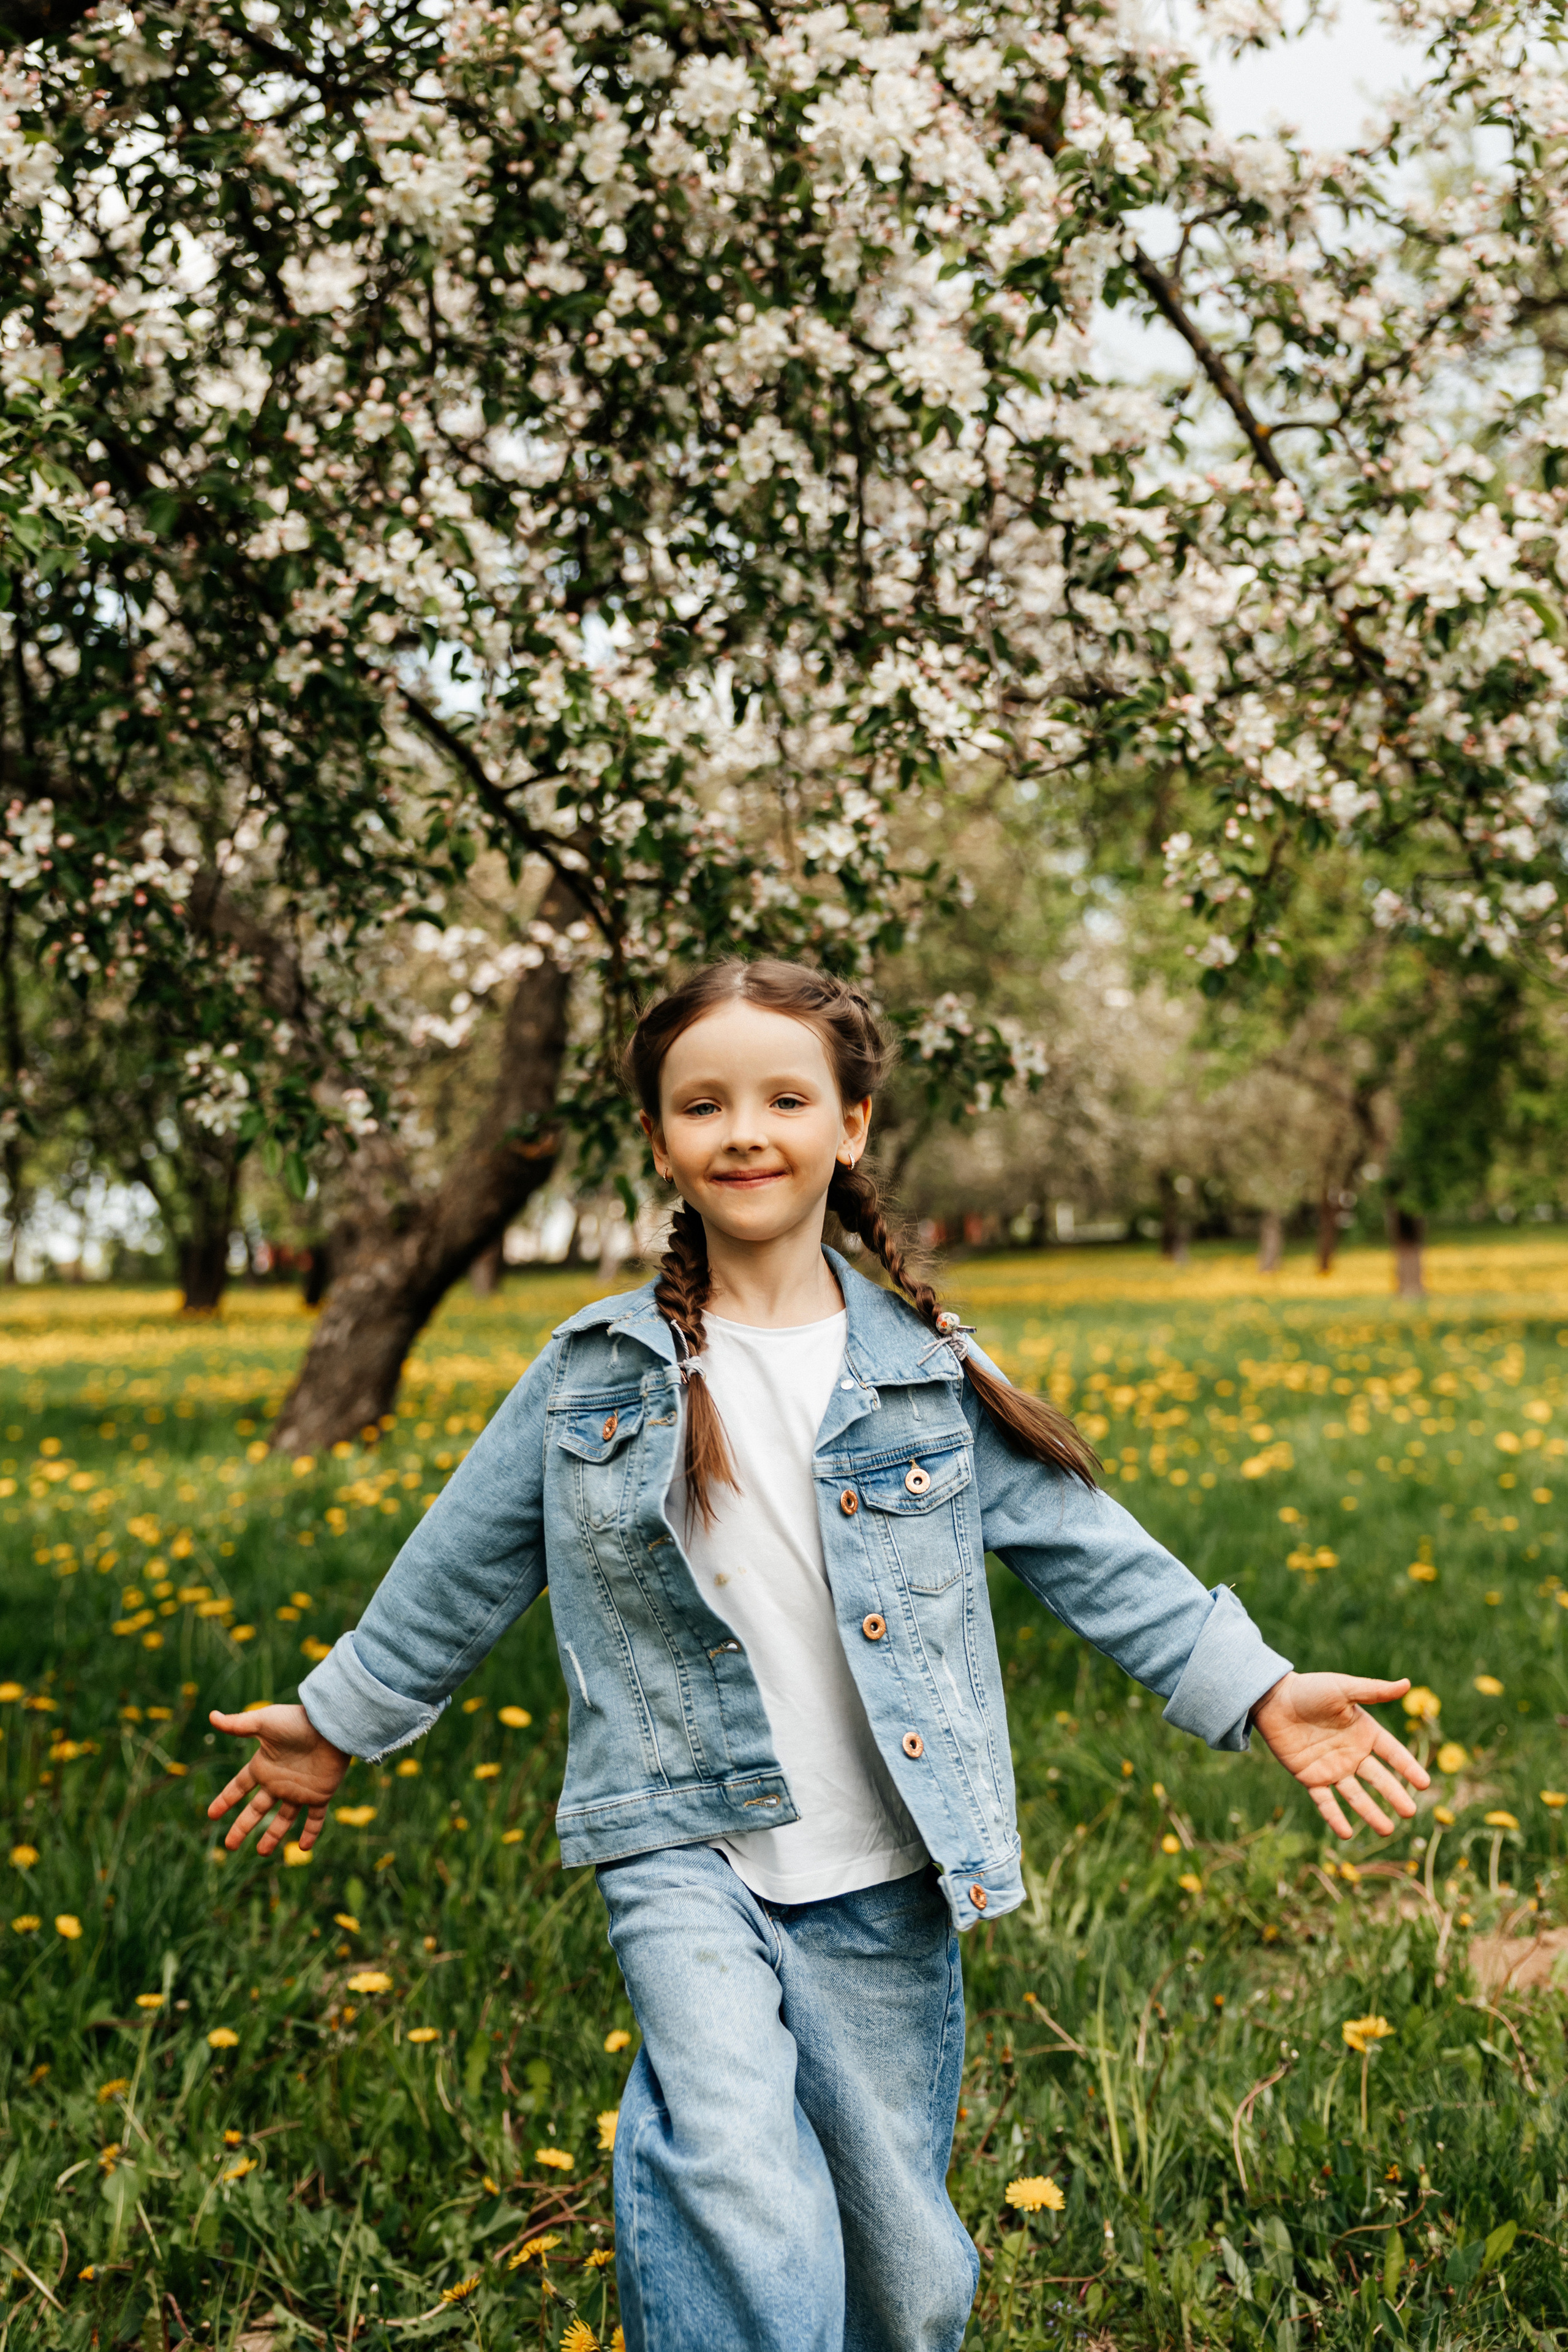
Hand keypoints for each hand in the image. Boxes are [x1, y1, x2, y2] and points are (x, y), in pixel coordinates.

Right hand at [206, 1704, 350, 1856]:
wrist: (332, 1724)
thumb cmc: (298, 1721)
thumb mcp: (264, 1722)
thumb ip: (238, 1724)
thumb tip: (212, 1716)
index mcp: (264, 1766)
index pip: (239, 1787)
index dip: (225, 1800)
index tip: (211, 1815)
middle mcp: (279, 1781)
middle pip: (256, 1809)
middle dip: (242, 1827)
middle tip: (229, 1846)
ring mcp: (300, 1790)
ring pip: (284, 1819)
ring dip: (273, 1836)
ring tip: (262, 1853)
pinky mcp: (320, 1795)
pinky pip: (315, 1819)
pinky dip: (311, 1833)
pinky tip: (305, 1848)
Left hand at [1250, 1672, 1429, 1839]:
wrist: (1273, 1699)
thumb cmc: (1309, 1689)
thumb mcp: (1343, 1688)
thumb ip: (1373, 1691)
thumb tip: (1407, 1684)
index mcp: (1364, 1732)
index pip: (1393, 1753)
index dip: (1408, 1767)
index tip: (1425, 1784)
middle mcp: (1352, 1753)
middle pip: (1378, 1779)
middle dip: (1394, 1796)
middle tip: (1410, 1813)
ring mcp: (1332, 1768)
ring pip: (1355, 1796)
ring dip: (1370, 1813)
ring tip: (1387, 1831)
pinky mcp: (1310, 1777)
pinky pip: (1325, 1801)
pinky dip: (1334, 1817)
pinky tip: (1346, 1834)